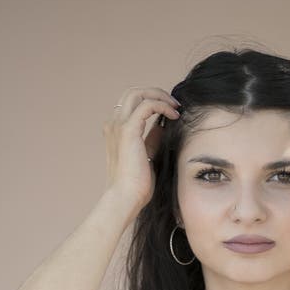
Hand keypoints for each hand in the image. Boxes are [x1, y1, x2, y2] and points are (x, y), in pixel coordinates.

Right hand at [102, 86, 180, 210]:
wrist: (126, 197)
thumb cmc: (136, 184)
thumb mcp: (147, 155)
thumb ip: (152, 139)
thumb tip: (163, 126)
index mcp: (115, 130)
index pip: (131, 103)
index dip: (151, 100)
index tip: (170, 110)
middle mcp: (113, 124)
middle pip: (133, 92)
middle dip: (156, 93)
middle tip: (174, 104)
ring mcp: (118, 126)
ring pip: (138, 93)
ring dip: (159, 96)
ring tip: (176, 107)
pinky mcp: (128, 130)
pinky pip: (147, 105)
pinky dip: (162, 105)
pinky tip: (174, 116)